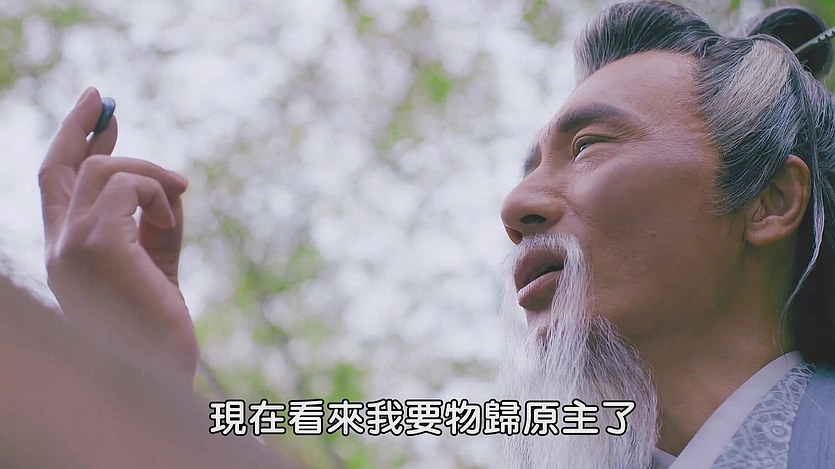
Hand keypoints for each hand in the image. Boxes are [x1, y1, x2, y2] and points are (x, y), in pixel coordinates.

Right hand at [39, 87, 196, 388]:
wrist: (158, 368)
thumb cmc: (160, 322)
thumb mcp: (158, 260)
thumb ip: (156, 222)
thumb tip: (169, 184)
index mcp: (68, 251)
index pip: (59, 186)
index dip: (76, 147)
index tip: (100, 119)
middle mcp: (58, 246)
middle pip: (59, 167)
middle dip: (80, 127)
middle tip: (104, 97)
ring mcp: (70, 245)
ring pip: (105, 172)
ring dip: (151, 173)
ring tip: (180, 193)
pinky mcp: (95, 244)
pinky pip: (129, 188)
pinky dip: (158, 193)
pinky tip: (173, 218)